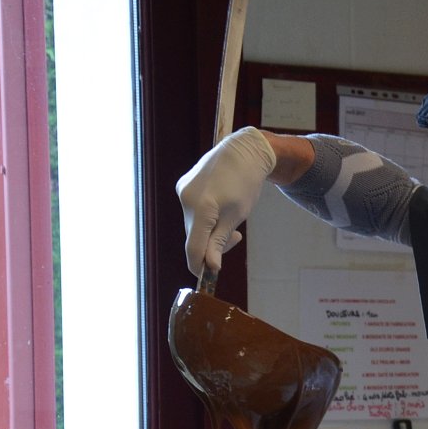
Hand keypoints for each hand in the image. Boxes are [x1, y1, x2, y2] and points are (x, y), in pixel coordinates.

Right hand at [175, 126, 277, 275]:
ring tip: (229, 218)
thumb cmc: (245, 184)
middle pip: (193, 236)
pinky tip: (219, 204)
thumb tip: (210, 266)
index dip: (199, 265)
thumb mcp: (237, 216)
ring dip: (208, 230)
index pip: (193, 248)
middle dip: (211, 244)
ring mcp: (182, 191)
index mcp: (202, 209)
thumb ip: (220, 241)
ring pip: (192, 224)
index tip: (207, 276)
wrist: (243, 152)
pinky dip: (204, 216)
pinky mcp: (182, 186)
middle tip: (235, 237)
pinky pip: (191, 210)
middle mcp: (186, 200)